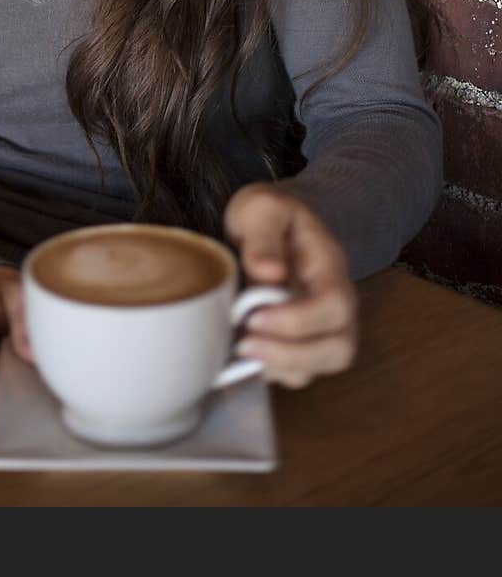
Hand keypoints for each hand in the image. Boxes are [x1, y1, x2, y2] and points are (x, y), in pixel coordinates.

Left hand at [222, 183, 357, 388]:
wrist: (267, 225)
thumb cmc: (267, 216)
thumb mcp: (261, 208)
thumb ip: (263, 236)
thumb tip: (268, 272)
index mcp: (329, 268)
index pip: (334, 306)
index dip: (298, 321)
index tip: (254, 317)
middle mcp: (335, 303)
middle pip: (339, 348)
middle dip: (292, 355)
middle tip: (245, 344)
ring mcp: (321, 326)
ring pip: (319, 368)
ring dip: (279, 367)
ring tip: (240, 349)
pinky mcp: (301, 342)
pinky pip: (296, 372)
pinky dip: (269, 371)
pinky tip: (240, 354)